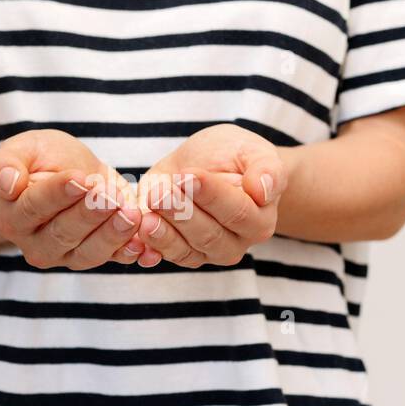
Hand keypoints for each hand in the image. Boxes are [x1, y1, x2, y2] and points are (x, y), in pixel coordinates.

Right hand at [0, 130, 143, 269]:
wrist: (63, 175)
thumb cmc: (39, 160)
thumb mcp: (21, 149)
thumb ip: (4, 165)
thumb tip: (8, 183)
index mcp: (13, 215)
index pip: (35, 207)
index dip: (59, 194)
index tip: (82, 179)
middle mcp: (35, 243)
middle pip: (63, 233)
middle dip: (90, 215)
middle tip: (111, 198)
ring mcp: (65, 256)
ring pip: (88, 252)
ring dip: (112, 236)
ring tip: (131, 215)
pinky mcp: (93, 257)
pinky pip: (113, 259)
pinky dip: (130, 254)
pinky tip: (146, 246)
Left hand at [136, 124, 285, 267]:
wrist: (207, 164)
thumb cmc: (234, 156)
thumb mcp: (253, 151)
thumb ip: (266, 170)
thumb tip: (263, 190)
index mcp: (259, 219)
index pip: (237, 211)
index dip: (212, 195)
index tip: (189, 175)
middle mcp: (236, 242)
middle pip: (208, 234)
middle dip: (181, 212)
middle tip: (160, 192)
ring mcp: (208, 253)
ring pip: (184, 249)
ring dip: (163, 232)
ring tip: (146, 212)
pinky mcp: (181, 252)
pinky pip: (165, 255)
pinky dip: (149, 247)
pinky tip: (137, 234)